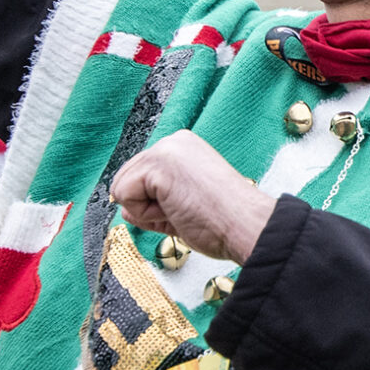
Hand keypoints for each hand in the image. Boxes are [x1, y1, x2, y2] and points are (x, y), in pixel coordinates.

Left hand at [111, 131, 276, 266]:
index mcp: (183, 149)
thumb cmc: (226, 222)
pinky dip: (146, 214)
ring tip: (182, 210)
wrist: (247, 227)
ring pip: (123, 189)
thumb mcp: (183, 206)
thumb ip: (153, 202)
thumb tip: (124, 207)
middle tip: (186, 212)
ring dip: (148, 211)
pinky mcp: (157, 164)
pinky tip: (176, 209)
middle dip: (149, 207)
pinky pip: (124, 196)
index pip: (142, 179)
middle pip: (127, 182)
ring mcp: (164, 150)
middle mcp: (172, 143)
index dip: (155, 205)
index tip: (188, 210)